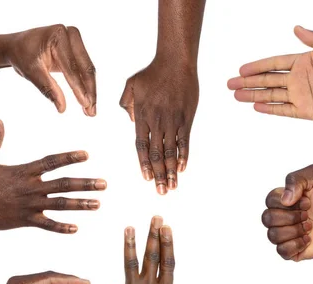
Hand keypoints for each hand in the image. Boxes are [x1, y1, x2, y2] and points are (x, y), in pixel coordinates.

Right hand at [0, 119, 105, 232]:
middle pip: (64, 184)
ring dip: (81, 204)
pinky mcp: (24, 221)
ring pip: (60, 204)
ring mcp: (29, 205)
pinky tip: (76, 228)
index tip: (87, 155)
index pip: (52, 162)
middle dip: (86, 184)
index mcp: (24, 171)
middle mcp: (30, 187)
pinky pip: (46, 224)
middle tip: (105, 184)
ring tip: (98, 204)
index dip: (70, 158)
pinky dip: (61, 227)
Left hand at [7, 24, 95, 115]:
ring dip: (90, 92)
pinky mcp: (78, 51)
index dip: (78, 87)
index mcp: (58, 35)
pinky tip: (87, 102)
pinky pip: (84, 71)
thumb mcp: (31, 72)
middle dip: (89, 92)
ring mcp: (76, 42)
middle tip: (91, 112)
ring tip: (90, 112)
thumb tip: (62, 108)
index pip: (71, 66)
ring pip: (88, 71)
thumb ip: (48, 88)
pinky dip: (86, 87)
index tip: (84, 104)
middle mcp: (71, 34)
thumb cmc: (22, 56)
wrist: (17, 46)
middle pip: (85, 68)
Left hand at [119, 60, 198, 193]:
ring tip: (172, 186)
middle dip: (158, 174)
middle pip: (156, 153)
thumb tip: (132, 121)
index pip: (141, 146)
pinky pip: (185, 140)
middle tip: (160, 192)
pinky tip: (182, 168)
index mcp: (142, 116)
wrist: (175, 62)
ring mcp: (173, 121)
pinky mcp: (186, 118)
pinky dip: (184, 155)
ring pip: (171, 151)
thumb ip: (127, 103)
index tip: (146, 178)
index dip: (143, 164)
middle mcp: (157, 122)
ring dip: (171, 170)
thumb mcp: (131, 85)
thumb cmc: (152, 72)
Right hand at [228, 26, 312, 119]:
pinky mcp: (307, 110)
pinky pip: (284, 110)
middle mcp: (298, 78)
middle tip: (229, 84)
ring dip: (253, 95)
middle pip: (267, 80)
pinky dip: (270, 108)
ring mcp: (301, 95)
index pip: (274, 64)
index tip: (241, 69)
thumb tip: (295, 28)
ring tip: (236, 95)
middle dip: (248, 82)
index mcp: (303, 61)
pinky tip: (256, 106)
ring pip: (271, 95)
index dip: (257, 66)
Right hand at [262, 164, 312, 260]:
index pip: (269, 201)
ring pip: (273, 235)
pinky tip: (308, 239)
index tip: (307, 202)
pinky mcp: (289, 250)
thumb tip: (285, 200)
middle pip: (266, 218)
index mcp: (280, 200)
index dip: (289, 203)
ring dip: (295, 230)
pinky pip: (281, 251)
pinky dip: (296, 245)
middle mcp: (278, 217)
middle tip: (307, 215)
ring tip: (309, 227)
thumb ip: (296, 178)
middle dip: (291, 217)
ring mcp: (282, 235)